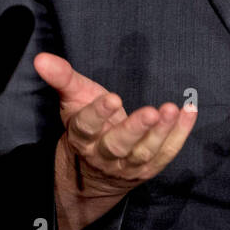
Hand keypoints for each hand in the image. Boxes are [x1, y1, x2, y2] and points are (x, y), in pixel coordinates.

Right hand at [33, 52, 196, 229]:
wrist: (94, 171)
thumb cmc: (86, 124)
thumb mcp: (72, 98)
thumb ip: (61, 77)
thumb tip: (41, 58)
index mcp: (82, 138)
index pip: (87, 127)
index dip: (98, 114)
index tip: (112, 98)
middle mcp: (104, 155)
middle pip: (118, 145)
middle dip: (135, 129)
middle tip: (151, 111)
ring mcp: (128, 165)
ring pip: (144, 152)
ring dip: (161, 132)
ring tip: (170, 110)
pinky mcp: (150, 168)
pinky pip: (167, 152)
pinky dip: (180, 134)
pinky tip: (189, 111)